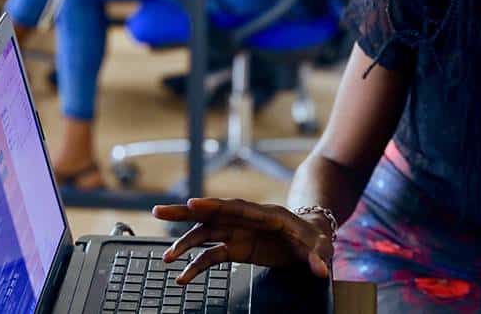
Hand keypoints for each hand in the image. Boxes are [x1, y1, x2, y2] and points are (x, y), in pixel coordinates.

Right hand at [152, 198, 334, 283]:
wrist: (311, 239)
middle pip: (212, 213)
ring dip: (185, 244)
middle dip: (185, 212)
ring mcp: (239, 233)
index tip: (192, 203)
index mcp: (266, 215)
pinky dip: (196, 265)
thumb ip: (318, 256)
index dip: (213, 205)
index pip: (237, 207)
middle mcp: (246, 220)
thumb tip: (321, 270)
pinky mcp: (236, 248)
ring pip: (206, 234)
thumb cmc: (315, 238)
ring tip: (167, 258)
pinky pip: (211, 255)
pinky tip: (183, 277)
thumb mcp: (321, 246)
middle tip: (158, 211)